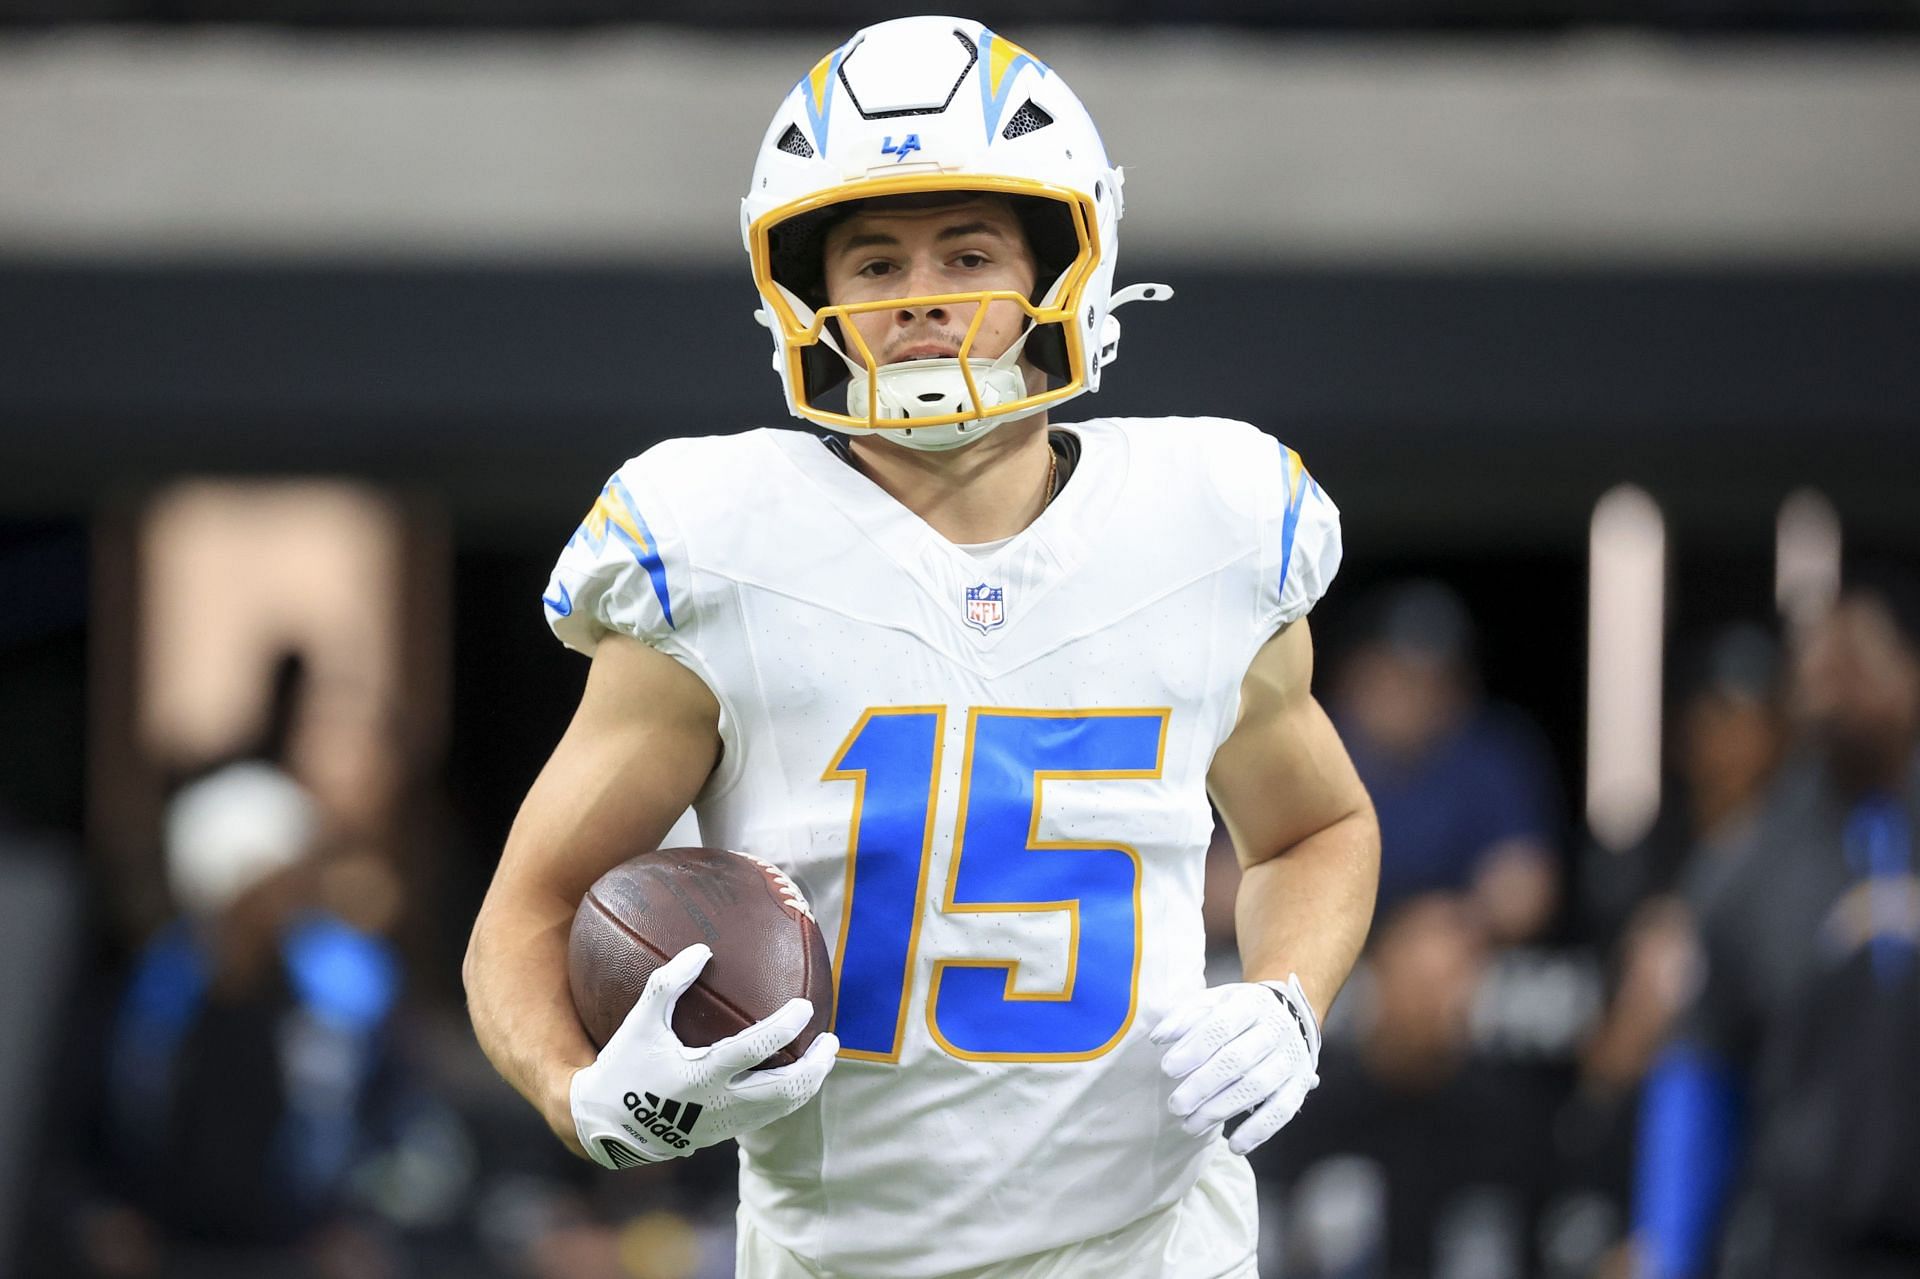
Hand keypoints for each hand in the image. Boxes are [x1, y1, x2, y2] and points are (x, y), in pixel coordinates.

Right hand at [569, 943, 837, 1167]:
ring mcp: (724, 1124)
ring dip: (809, 1083)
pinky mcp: (723, 1135)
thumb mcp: (640, 1022)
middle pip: (784, 1091)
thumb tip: (701, 948)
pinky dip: (789, 1096)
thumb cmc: (624, 1066)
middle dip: (816, 1066)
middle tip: (830, 1039)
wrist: (607, 1125)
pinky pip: (767, 1117)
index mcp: (700, 1075)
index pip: (755, 1050)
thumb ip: (668, 984)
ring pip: (782, 1109)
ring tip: (823, 1057)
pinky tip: (794, 1075)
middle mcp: (718, 1104)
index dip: (784, 1027)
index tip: (805, 1007)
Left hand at [1151, 973, 1320, 1155]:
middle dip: (1202, 1085)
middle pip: (1237, 1059)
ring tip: (1190, 1125)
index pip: (1220, 1026)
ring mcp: (1292, 1057)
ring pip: (1257, 1087)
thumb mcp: (1212, 1001)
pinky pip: (1282, 1111)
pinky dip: (1259, 1131)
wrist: (1290, 1014)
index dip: (1193, 1049)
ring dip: (1221, 1110)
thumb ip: (1184, 1016)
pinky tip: (1235, 1145)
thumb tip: (1158, 1039)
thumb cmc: (1238, 1011)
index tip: (1167, 1069)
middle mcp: (1276, 1028)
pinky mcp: (1301, 1083)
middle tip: (1175, 1106)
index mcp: (1251, 1003)